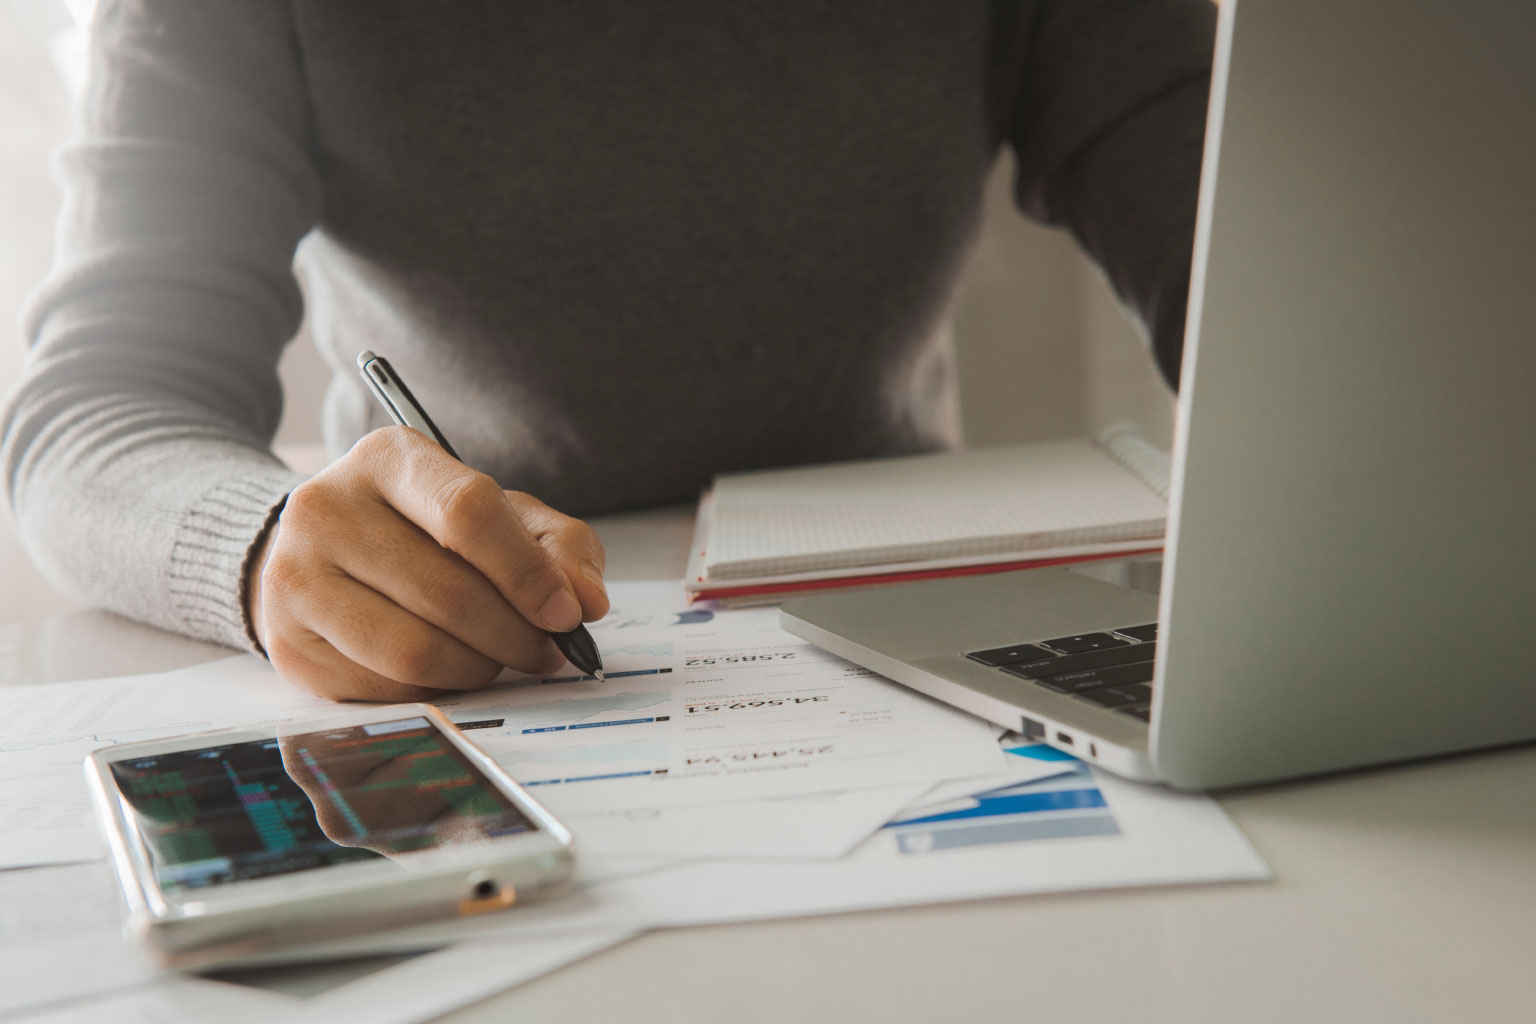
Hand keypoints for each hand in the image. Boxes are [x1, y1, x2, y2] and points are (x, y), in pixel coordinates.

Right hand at [248, 426, 608, 700]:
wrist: (322, 553)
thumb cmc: (425, 531)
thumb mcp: (501, 515)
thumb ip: (558, 545)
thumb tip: (588, 599)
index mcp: (387, 459)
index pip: (468, 513)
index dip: (528, 572)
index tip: (567, 612)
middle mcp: (326, 509)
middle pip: (448, 592)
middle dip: (516, 634)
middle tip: (546, 649)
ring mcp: (295, 578)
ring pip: (416, 650)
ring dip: (480, 667)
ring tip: (499, 657)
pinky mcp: (288, 644)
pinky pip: (386, 688)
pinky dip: (435, 689)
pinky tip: (447, 667)